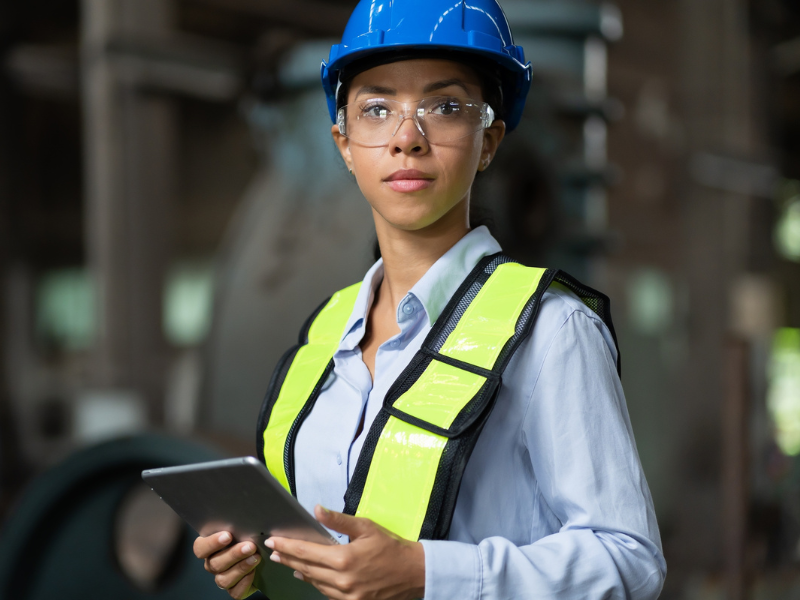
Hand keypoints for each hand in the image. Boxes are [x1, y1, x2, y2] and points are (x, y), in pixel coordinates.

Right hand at [193, 531, 260, 597]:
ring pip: (223, 579)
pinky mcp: (234, 590)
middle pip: (214, 563)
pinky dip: (245, 582)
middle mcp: (213, 564)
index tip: (228, 535)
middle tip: (249, 546)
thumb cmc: (250, 537)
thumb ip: (240, 526)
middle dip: (233, 554)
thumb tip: (244, 521)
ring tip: (256, 557)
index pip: (200, 548)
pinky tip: (254, 571)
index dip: (211, 543)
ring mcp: (222, 578)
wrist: (265, 555)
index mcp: (209, 547)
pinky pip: (235, 592)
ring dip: (241, 567)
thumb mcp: (244, 529)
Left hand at [266, 505, 424, 599]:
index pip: (306, 552)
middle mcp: (341, 580)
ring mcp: (346, 596)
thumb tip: (316, 509)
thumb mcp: (366, 527)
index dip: (286, 547)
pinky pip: (327, 594)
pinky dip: (316, 583)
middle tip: (274, 552)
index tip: (272, 542)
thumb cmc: (391, 547)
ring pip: (315, 583)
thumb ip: (338, 520)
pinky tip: (310, 576)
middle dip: (288, 559)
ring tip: (289, 562)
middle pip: (306, 569)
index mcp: (343, 559)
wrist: (414, 573)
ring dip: (300, 571)